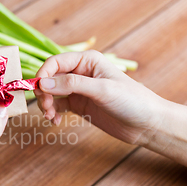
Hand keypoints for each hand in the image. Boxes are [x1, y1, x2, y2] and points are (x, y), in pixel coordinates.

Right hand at [34, 50, 164, 145]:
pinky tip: (55, 121)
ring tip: (50, 116)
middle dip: (43, 92)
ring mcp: (79, 90)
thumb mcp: (102, 90)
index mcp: (87, 61)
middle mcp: (81, 72)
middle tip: (45, 107)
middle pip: (50, 78)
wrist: (148, 124)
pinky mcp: (80, 105)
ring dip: (46, 104)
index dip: (43, 75)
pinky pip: (58, 105)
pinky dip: (52, 112)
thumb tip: (42, 83)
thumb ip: (71, 85)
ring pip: (51, 93)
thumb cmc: (132, 101)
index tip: (37, 91)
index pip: (55, 62)